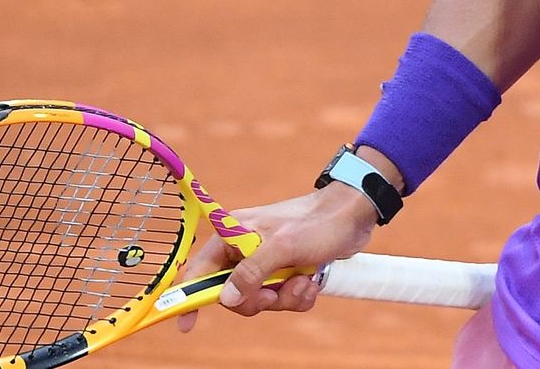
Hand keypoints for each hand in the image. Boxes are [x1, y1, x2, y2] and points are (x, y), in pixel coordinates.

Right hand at [176, 183, 379, 329]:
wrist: (353, 216)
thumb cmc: (316, 223)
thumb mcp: (282, 247)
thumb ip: (251, 272)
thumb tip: (224, 298)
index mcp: (234, 235)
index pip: (200, 269)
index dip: (189, 296)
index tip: (185, 324)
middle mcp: (246, 249)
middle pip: (231, 293)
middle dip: (256, 300)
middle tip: (273, 295)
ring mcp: (267, 262)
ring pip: (260, 299)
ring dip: (284, 298)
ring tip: (303, 281)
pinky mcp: (287, 272)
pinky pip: (282, 298)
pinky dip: (298, 296)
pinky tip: (312, 281)